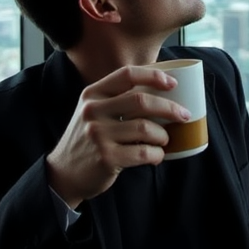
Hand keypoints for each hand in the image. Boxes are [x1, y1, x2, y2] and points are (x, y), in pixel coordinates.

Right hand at [45, 66, 190, 208]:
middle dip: (169, 108)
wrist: (64, 173)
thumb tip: (160, 92)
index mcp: (92, 94)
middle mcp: (93, 111)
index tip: (172, 83)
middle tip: (184, 115)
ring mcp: (98, 135)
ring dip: (163, 135)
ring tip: (164, 140)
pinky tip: (157, 156)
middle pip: (141, 101)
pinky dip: (156, 154)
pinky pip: (143, 152)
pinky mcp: (106, 157)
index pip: (127, 75)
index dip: (153, 76)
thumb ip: (115, 99)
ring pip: (146, 128)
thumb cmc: (87, 139)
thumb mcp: (92, 112)